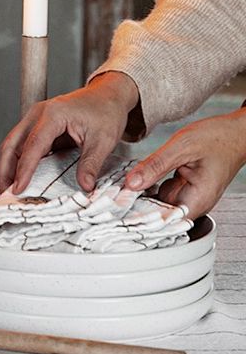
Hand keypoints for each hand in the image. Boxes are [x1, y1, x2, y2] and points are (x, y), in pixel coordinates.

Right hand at [0, 71, 139, 194]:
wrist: (108, 94)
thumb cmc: (105, 111)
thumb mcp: (104, 140)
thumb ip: (91, 164)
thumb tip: (84, 187)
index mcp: (53, 114)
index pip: (33, 145)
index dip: (24, 170)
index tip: (18, 189)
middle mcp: (38, 114)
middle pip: (12, 143)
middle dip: (5, 169)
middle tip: (6, 193)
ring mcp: (35, 118)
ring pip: (13, 144)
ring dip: (8, 166)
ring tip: (10, 189)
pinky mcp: (38, 125)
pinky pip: (22, 144)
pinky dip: (18, 161)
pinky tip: (20, 177)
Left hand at [124, 110, 245, 219]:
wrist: (235, 131)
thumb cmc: (219, 138)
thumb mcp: (182, 146)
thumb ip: (156, 165)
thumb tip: (131, 183)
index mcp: (198, 199)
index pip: (164, 221)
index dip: (141, 217)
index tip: (120, 209)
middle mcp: (195, 202)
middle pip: (159, 213)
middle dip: (139, 203)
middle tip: (118, 193)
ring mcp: (191, 196)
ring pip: (159, 201)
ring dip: (145, 193)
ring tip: (131, 182)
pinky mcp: (187, 187)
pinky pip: (164, 191)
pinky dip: (154, 184)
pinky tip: (145, 176)